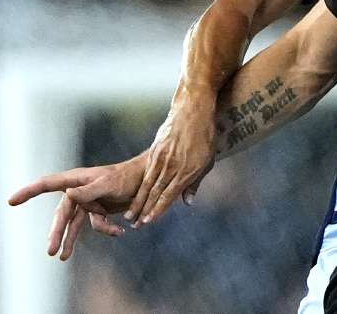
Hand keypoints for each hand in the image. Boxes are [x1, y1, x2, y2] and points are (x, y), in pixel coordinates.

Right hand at [8, 152, 148, 259]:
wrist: (148, 181)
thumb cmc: (127, 177)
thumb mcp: (109, 183)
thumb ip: (89, 190)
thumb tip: (69, 194)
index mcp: (76, 180)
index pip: (47, 184)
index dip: (29, 192)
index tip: (11, 201)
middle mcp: (78, 191)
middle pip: (61, 214)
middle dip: (56, 232)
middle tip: (50, 250)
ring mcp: (88, 201)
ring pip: (74, 224)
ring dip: (70, 239)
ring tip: (62, 257)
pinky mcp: (98, 210)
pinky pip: (96, 225)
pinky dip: (106, 230)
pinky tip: (119, 232)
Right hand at [126, 103, 215, 226]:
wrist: (193, 112)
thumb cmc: (205, 137)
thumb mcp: (207, 161)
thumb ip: (195, 183)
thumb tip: (187, 202)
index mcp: (186, 172)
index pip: (168, 196)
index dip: (157, 210)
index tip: (148, 222)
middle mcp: (171, 167)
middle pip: (154, 193)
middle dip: (144, 210)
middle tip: (135, 224)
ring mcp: (162, 158)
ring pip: (147, 183)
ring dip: (138, 200)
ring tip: (130, 214)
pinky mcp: (155, 151)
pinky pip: (146, 171)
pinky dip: (139, 184)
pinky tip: (134, 193)